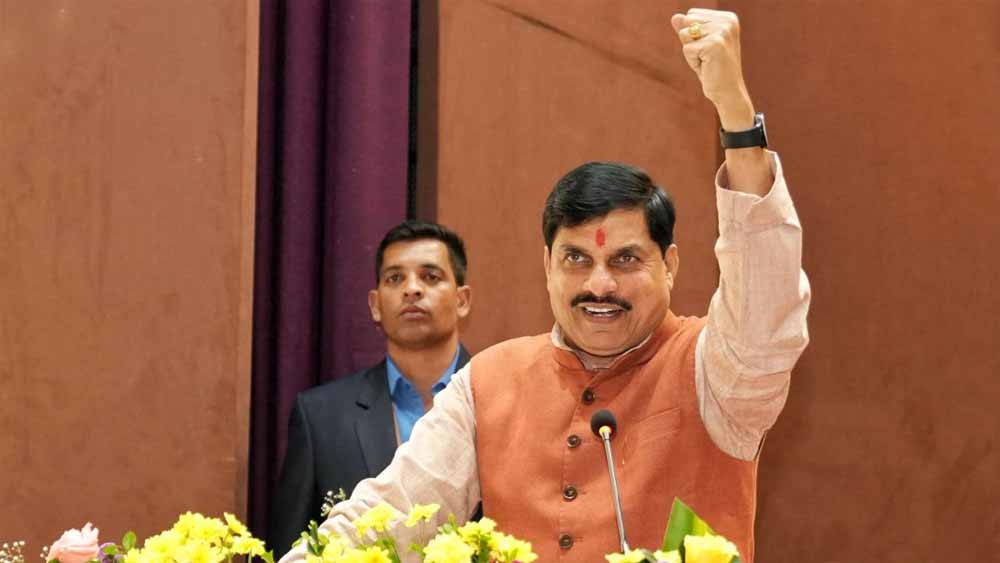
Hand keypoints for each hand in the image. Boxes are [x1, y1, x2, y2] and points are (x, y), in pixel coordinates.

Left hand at [670, 9, 754, 130]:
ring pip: (684, 34)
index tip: (708, 49)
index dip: (693, 35)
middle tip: (706, 57)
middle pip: (687, 21)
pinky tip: (707, 67)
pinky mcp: (714, 45)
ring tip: (707, 61)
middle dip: (690, 42)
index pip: (692, 14)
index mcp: (728, 18)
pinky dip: (692, 62)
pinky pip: (686, 49)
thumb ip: (688, 29)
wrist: (728, 92)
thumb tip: (675, 17)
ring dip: (691, 52)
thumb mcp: (698, 45)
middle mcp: (728, 21)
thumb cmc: (713, 69)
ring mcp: (722, 32)